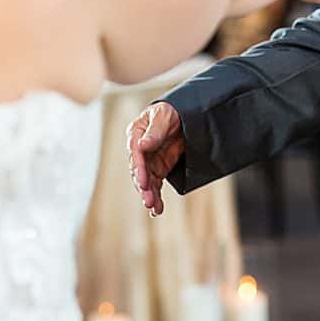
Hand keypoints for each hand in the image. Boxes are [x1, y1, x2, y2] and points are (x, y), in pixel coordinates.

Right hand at [126, 101, 184, 216]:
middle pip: (139, 170)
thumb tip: (142, 145)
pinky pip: (155, 184)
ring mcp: (149, 160)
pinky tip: (157, 209)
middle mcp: (140, 149)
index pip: (136, 153)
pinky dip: (156, 196)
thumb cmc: (171, 111)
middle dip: (143, 186)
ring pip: (146, 180)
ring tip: (154, 208)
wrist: (184, 115)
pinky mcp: (159, 168)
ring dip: (149, 194)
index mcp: (136, 133)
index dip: (139, 168)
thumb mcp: (164, 117)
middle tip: (148, 200)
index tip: (143, 181)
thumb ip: (154, 131)